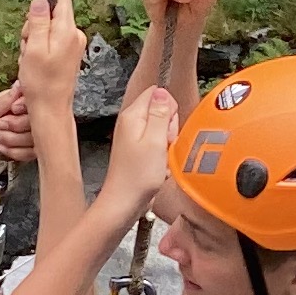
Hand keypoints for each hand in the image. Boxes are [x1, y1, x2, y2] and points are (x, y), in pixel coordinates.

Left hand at [0, 92, 37, 168]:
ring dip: (12, 140)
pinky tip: (3, 150)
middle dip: (15, 126)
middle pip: (35, 118)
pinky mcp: (26, 151)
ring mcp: (23, 135)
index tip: (13, 111)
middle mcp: (18, 118)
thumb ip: (3, 100)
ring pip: (34, 136)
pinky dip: (15, 152)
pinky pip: (32, 151)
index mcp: (8, 104)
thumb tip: (20, 83)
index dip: (23, 107)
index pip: (30, 99)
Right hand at [17, 0, 89, 111]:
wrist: (50, 109)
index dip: (42, 6)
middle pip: (51, 14)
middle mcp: (74, 35)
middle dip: (35, 27)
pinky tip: (36, 64)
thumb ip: (38, 21)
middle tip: (29, 47)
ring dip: (35, 41)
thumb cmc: (42, 83)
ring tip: (32, 59)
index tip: (32, 24)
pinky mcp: (69, 54)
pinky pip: (51, 42)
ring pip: (48, 29)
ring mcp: (72, 45)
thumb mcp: (33, 47)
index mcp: (68, 31)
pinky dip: (40, 50)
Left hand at [104, 75, 182, 210]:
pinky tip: (158, 167)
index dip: (169, 109)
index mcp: (133, 116)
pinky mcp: (139, 151)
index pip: (157, 93)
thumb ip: (161, 113)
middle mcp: (131, 124)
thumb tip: (163, 91)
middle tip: (164, 146)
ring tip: (160, 159)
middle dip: (170, 129)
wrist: (125, 203)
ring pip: (163, 130)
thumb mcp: (155, 140)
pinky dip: (163, 156)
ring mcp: (135, 138)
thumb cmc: (137, 177)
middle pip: (162, 111)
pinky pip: (160, 145)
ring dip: (168, 145)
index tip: (167, 128)